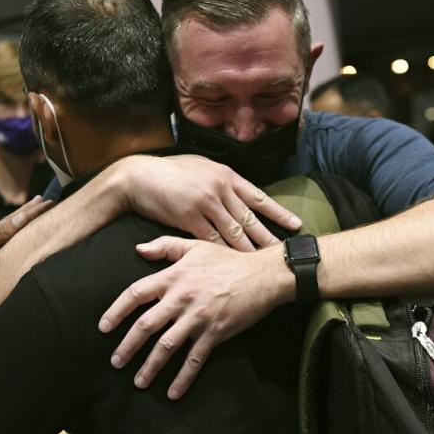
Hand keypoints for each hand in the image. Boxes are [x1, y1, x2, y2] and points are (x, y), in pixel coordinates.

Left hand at [0, 197, 51, 283]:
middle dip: (29, 211)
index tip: (49, 202)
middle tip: (43, 200)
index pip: (16, 218)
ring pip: (11, 231)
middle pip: (14, 220)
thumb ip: (1, 231)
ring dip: (23, 222)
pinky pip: (7, 243)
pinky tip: (16, 240)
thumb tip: (23, 216)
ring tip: (31, 215)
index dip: (33, 211)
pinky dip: (16, 237)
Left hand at [98, 236, 291, 398]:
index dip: (116, 311)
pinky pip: (195, 359)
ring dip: (150, 366)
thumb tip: (138, 249)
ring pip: (167, 346)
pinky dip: (183, 377)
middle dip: (127, 347)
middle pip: (146, 325)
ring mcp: (198, 317)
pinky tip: (173, 393)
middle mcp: (181, 298)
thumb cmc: (228, 259)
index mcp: (173, 277)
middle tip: (115, 363)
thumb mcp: (195, 246)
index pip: (135, 294)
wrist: (263, 274)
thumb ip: (165, 247)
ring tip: (138, 382)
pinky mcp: (215, 333)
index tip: (103, 328)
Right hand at [113, 154, 300, 250]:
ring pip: (234, 232)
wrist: (138, 176)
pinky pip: (211, 241)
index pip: (258, 196)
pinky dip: (223, 254)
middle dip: (269, 237)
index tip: (295, 224)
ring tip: (263, 265)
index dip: (278, 212)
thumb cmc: (168, 171)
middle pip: (250, 218)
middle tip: (285, 252)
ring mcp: (206, 204)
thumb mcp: (200, 166)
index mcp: (225, 175)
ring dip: (249, 250)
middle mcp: (220, 188)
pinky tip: (233, 266)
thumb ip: (219, 179)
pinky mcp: (189, 219)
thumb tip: (234, 188)